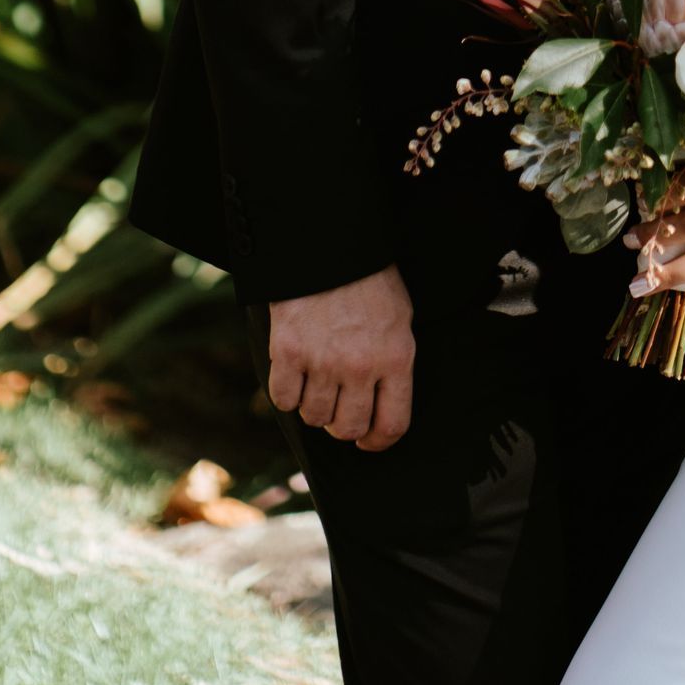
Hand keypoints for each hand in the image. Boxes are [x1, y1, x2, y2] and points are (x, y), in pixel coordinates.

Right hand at [266, 263, 414, 451]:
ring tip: (317, 379)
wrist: (329, 243)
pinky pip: (284, 400)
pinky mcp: (289, 352)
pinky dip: (287, 392)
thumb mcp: (399, 317)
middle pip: (347, 428)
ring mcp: (324, 360)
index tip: (368, 439)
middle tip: (338, 404)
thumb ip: (393, 362)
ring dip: (314, 405)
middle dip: (342, 423)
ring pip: (314, 417)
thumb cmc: (369, 279)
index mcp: (396, 357)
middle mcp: (361, 366)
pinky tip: (295, 372)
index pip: (392, 425)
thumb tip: (382, 405)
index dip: (378, 441)